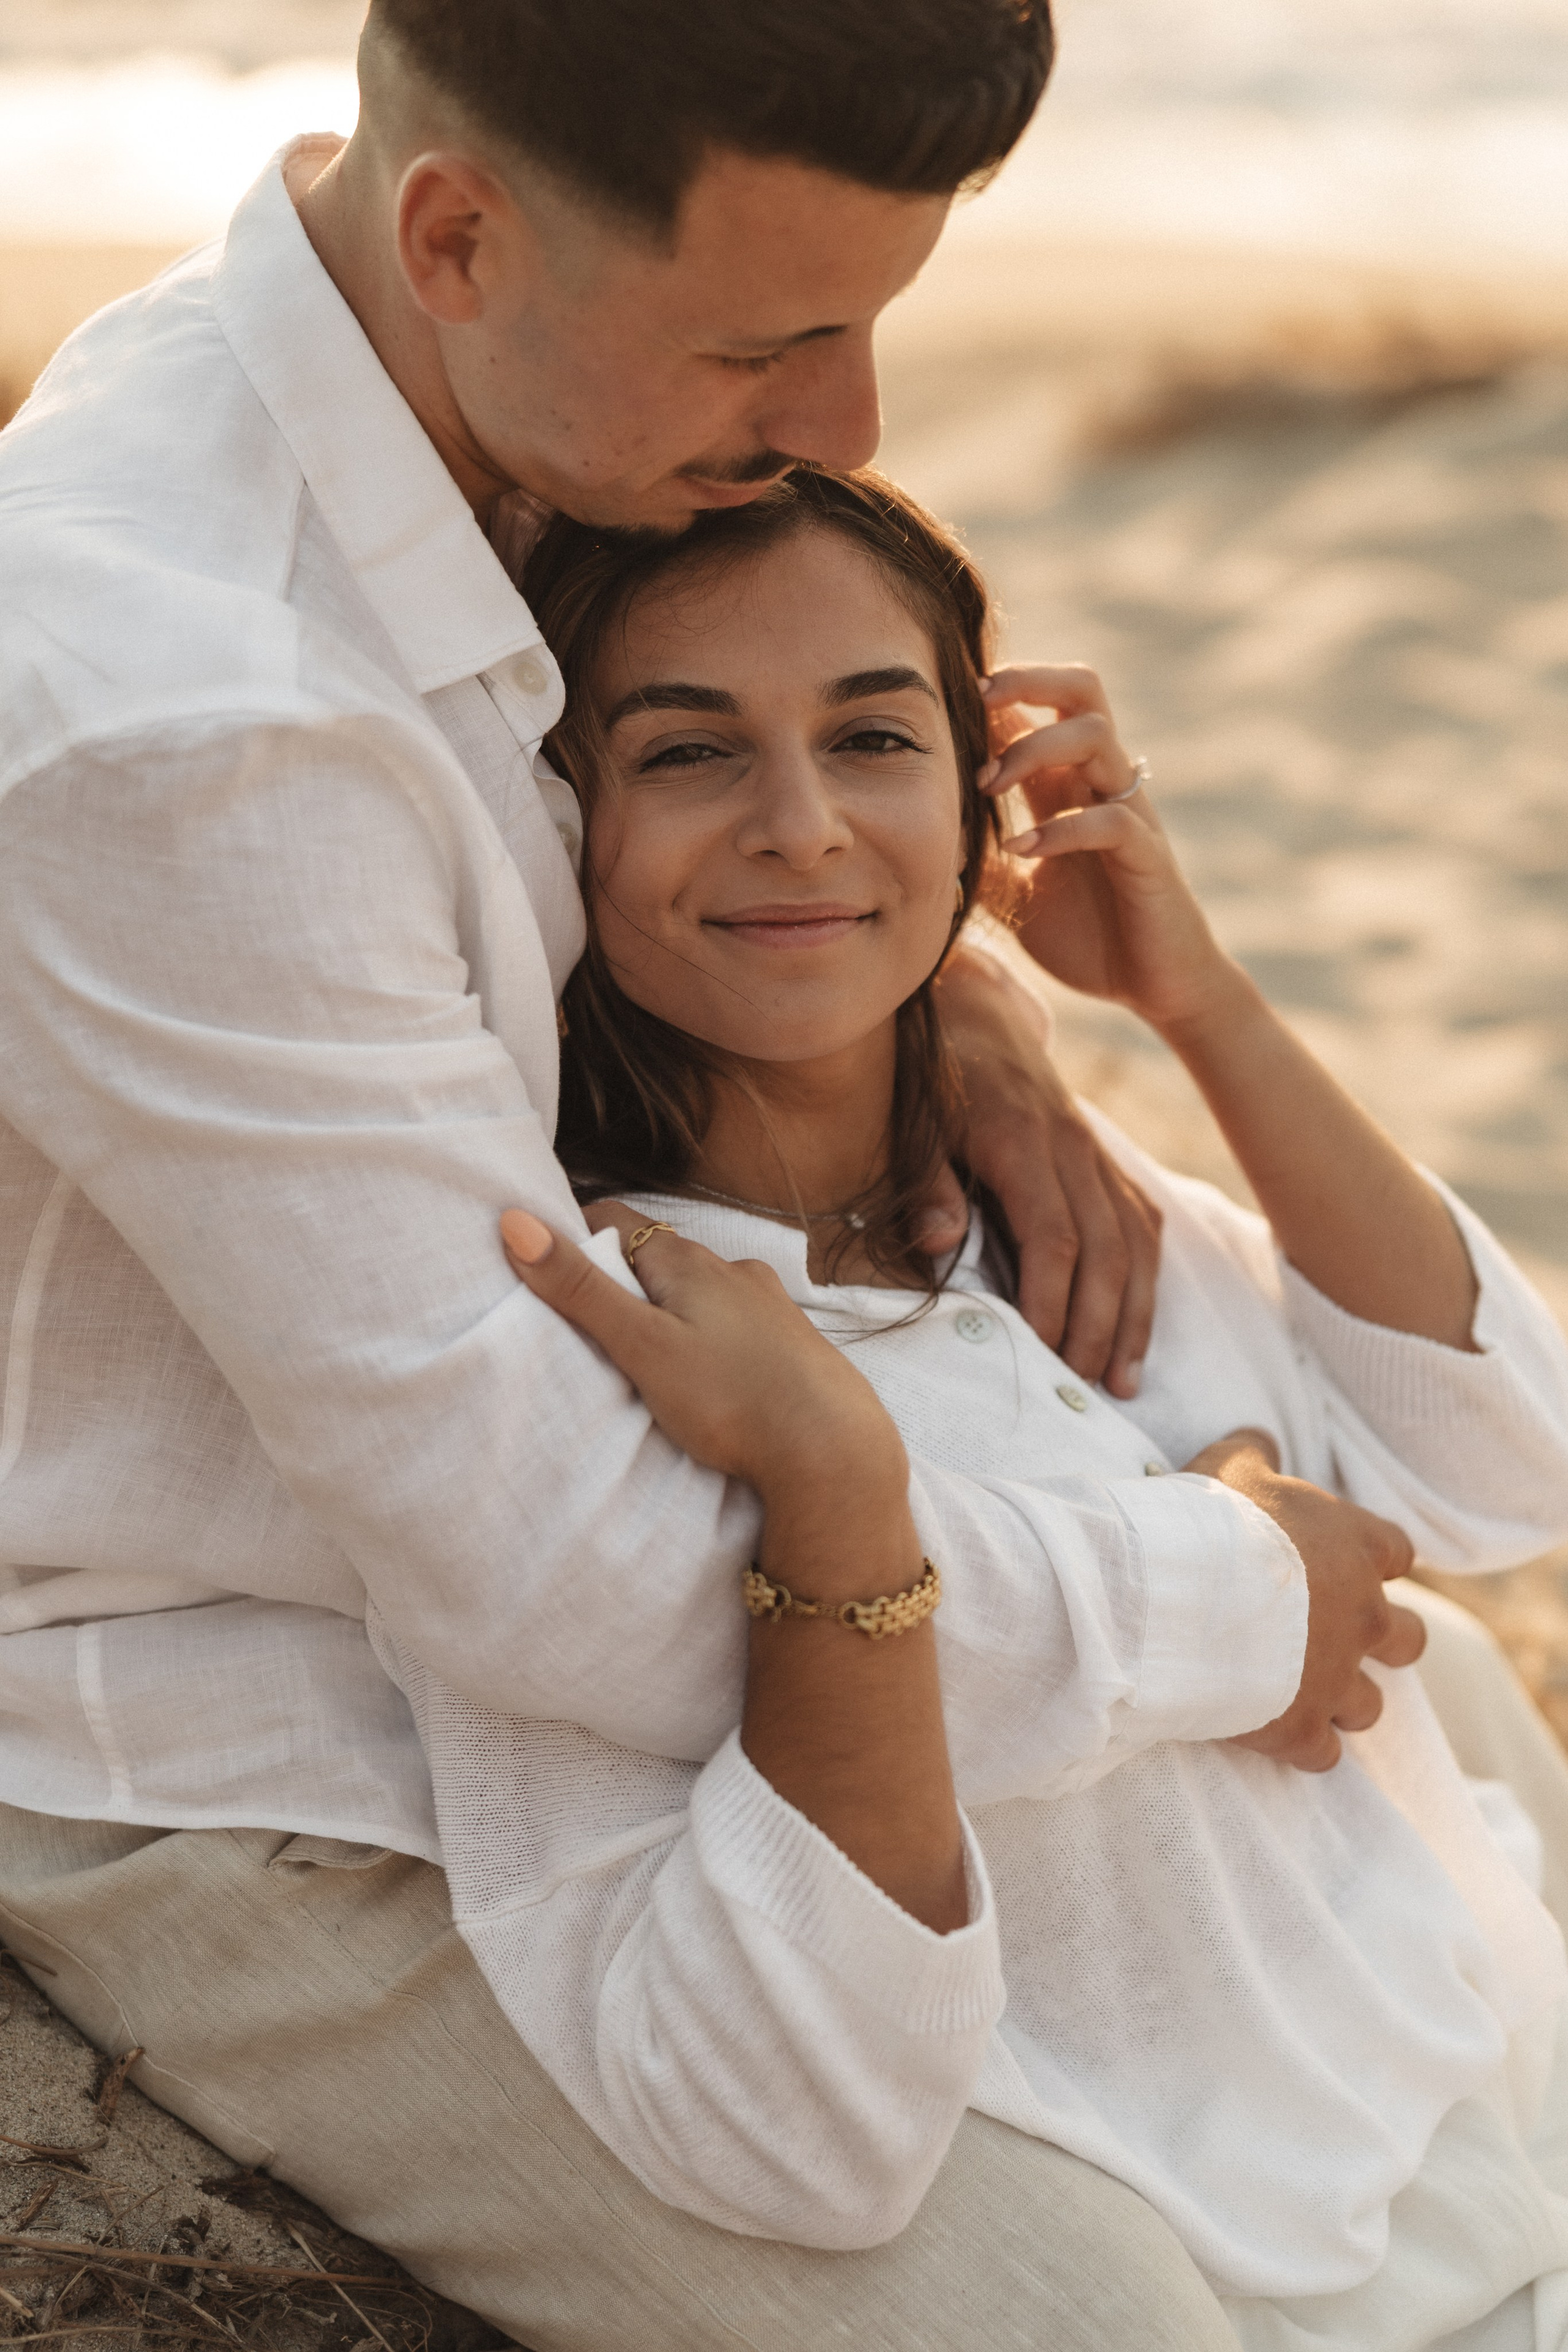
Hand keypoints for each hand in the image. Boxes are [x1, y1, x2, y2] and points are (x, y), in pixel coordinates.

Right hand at [499, 1203, 906, 1520]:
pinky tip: (708, 1375)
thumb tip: (516, 1221)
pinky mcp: (794, 1345)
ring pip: (702, 1293)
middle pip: (659, 1258)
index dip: (577, 1237)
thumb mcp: (642, 1345)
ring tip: (646, 1354)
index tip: (549, 1266)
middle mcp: (735, 1272)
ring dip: (670, 1311)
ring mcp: (770, 1307)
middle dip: (622, 1279)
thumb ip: (581, 1289)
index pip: (616, 1221)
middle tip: (587, 1320)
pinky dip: (709, 1338)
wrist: (833, 1451)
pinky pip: (735, 1327)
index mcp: (691, 1263)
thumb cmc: (733, 1399)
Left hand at [931, 936, 1161, 1395]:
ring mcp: (1095, 1154)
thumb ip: (927, 1181)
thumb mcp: (912, 1119)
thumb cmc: (930, 1075)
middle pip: (1105, 1252)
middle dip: (1097, 1327)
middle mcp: (1072, 1149)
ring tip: (1121, 1380)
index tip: (1042, 1355)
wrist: (972, 1010)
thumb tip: (942, 1242)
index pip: (1054, 1240)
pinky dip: (1144, 1280)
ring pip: (1134, 1243)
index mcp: (1022, 1141)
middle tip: (1080, 1387)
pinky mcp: (1104, 1160)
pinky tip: (1135, 1327)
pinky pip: (1141, 1223)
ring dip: (1132, 1315)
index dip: (1053, 1304)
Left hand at [978, 664, 1231, 1031]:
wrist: (1153, 986)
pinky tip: (1021, 852)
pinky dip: (1061, 829)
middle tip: (975, 702)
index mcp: (1067, 787)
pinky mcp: (1148, 857)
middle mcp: (1101, 786)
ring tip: (988, 786)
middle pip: (1081, 691)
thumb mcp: (1015, 895)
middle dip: (1028, 680)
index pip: (1038, 709)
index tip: (944, 699)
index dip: (996, 692)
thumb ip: (980, 861)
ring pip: (1097, 736)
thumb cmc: (1088, 936)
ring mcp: (1129, 815)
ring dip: (1035, 749)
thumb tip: (921, 846)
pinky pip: (1111, 819)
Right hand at [1184, 1432, 1426, 1770]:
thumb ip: (1253, 1450)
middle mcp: (1363, 1615)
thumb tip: (1259, 1438)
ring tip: (1295, 1691)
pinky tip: (1269, 1731)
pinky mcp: (1304, 1728)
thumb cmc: (1209, 1524)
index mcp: (1356, 1547)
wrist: (1181, 1599)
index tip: (1344, 1563)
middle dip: (1380, 1642)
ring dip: (1340, 1701)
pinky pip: (1324, 1755)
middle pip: (1408, 1639)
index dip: (1375, 1560)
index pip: (1398, 1552)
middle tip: (1333, 1635)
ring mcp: (1338, 1678)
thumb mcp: (1227, 1465)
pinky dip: (1302, 1747)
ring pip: (1369, 1707)